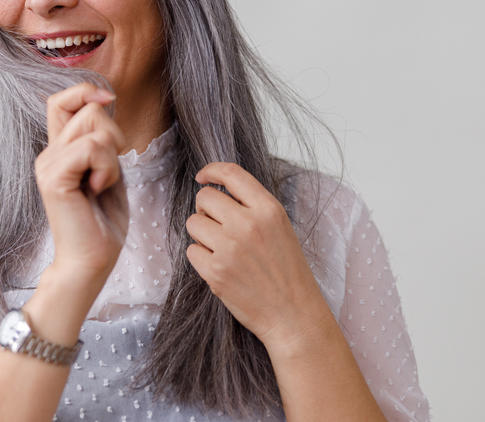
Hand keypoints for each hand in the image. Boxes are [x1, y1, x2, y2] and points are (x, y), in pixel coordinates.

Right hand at [34, 83, 128, 290]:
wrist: (92, 260)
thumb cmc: (102, 220)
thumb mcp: (107, 169)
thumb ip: (101, 140)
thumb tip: (103, 101)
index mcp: (59, 151)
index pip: (60, 100)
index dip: (85, 91)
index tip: (109, 100)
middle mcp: (48, 154)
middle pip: (88, 109)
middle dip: (114, 134)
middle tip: (109, 170)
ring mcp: (48, 165)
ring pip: (94, 127)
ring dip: (112, 156)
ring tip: (102, 183)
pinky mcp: (54, 178)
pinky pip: (92, 148)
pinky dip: (107, 167)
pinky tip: (98, 189)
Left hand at [185, 163, 331, 347]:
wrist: (293, 315)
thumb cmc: (287, 272)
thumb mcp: (280, 227)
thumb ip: (252, 206)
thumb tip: (216, 188)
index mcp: (268, 209)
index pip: (231, 173)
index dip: (211, 170)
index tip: (203, 176)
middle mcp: (248, 224)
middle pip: (205, 197)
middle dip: (206, 209)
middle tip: (217, 225)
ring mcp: (229, 248)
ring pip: (193, 223)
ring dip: (201, 234)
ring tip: (221, 248)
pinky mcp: (215, 272)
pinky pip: (191, 250)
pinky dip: (201, 258)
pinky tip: (219, 267)